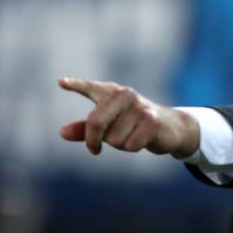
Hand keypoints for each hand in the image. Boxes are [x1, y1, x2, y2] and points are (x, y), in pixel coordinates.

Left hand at [58, 77, 198, 157]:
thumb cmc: (134, 125)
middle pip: (95, 122)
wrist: (171, 127)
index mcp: (112, 92)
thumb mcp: (110, 125)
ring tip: (133, 136)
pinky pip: (129, 145)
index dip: (76, 85)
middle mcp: (125, 94)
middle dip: (93, 140)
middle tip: (94, 149)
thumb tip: (62, 133)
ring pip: (113, 139)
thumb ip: (85, 129)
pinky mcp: (151, 121)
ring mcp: (139, 107)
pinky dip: (133, 148)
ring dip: (121, 145)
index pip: (91, 88)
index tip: (61, 82)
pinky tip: (143, 140)